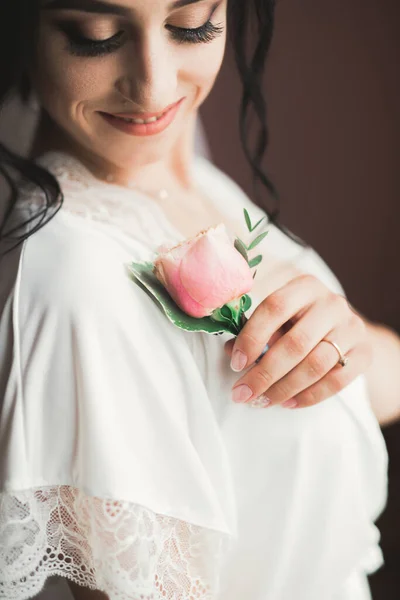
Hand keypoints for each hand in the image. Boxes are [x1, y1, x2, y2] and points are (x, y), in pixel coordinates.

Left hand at [224, 274, 371, 408]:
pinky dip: (310, 396)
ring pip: (316, 365)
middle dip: (264, 373)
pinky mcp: (364, 352)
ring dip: (284, 388)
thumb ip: (254, 331)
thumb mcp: (278, 318)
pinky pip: (337, 381)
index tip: (235, 363)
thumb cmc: (299, 321)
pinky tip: (288, 403)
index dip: (252, 337)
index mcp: (304, 286)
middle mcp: (331, 303)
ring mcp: (352, 327)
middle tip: (242, 393)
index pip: (274, 307)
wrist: (343, 329)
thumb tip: (232, 352)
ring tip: (262, 401)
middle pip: (295, 343)